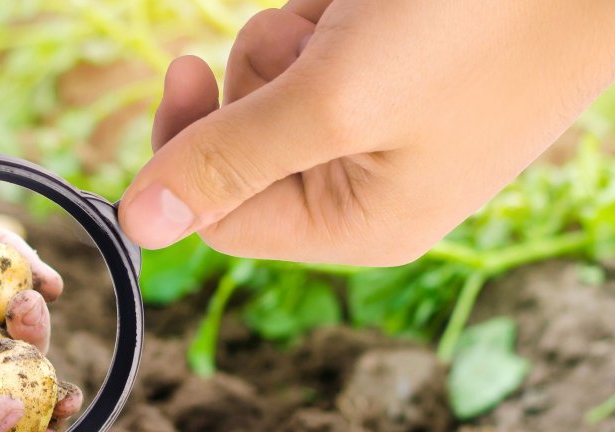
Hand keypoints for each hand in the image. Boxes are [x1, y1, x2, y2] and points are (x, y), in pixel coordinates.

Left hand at [119, 0, 614, 265]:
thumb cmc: (475, 27)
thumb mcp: (335, 101)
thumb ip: (231, 161)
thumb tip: (138, 226)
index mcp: (358, 225)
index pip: (221, 215)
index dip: (185, 149)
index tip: (181, 67)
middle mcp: (372, 190)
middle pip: (246, 146)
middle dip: (262, 75)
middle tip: (328, 37)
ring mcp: (394, 131)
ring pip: (280, 87)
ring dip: (298, 35)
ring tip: (366, 13)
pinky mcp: (409, 78)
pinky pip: (325, 51)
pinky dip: (333, 16)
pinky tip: (377, 3)